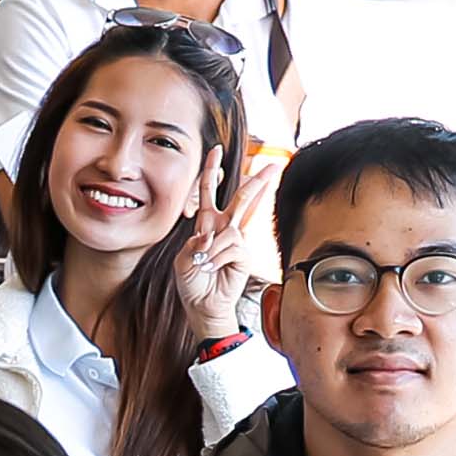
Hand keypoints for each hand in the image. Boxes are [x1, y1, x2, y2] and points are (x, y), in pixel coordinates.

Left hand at [170, 147, 279, 352]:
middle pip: (241, 197)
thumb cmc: (192, 283)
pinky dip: (218, 256)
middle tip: (272, 165)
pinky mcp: (244, 253)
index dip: (212, 170)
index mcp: (206, 223)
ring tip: (204, 263)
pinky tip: (213, 267)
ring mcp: (236, 239)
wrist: (203, 305)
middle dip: (256, 180)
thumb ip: (193, 243)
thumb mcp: (182, 260)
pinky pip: (231, 245)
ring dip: (214, 244)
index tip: (216, 150)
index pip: (209, 191)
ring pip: (233, 223)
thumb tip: (211, 234)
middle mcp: (224, 227)